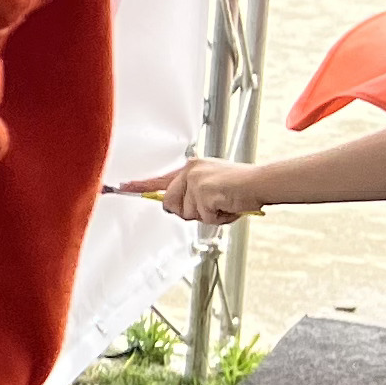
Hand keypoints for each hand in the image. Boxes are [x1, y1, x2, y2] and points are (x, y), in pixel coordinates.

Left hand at [151, 155, 266, 224]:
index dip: (141, 185)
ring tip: (223, 204)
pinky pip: (204, 217)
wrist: (261, 183)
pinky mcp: (203, 191)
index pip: (161, 179)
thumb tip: (174, 208)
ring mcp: (196, 181)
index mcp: (191, 167)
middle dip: (189, 212)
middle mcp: (190, 171)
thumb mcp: (211, 186)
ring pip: (187, 213)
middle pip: (170, 204)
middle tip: (212, 206)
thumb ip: (192, 195)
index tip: (124, 187)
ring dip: (207, 216)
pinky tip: (228, 205)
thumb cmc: (241, 187)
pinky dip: (218, 217)